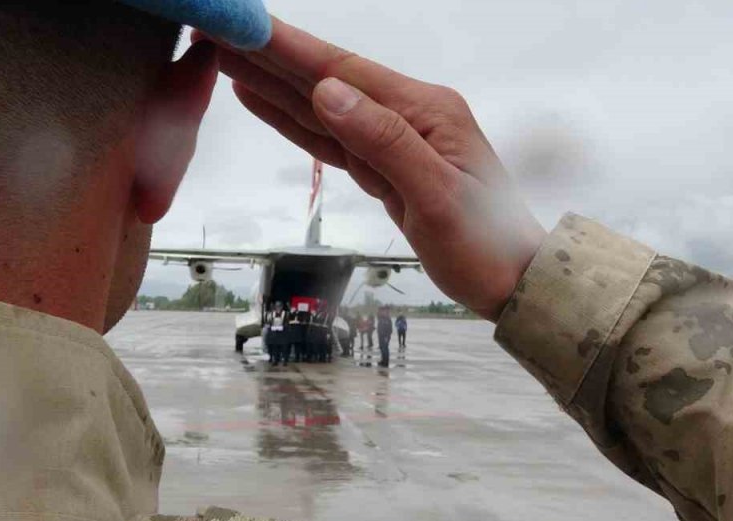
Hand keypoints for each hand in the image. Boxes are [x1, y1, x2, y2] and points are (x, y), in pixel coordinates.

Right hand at [203, 19, 546, 320]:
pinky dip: (293, 120)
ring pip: (321, 106)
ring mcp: (396, 140)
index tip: (246, 27)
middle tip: (218, 32)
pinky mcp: (384, 168)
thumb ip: (383, 142)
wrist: (514, 283)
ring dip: (273, 82)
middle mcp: (409, 115)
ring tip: (225, 59)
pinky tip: (263, 101)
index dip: (289, 48)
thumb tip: (329, 93)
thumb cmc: (487, 244)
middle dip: (270, 56)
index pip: (345, 70)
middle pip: (326, 79)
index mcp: (426, 111)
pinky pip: (329, 138)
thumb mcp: (436, 196)